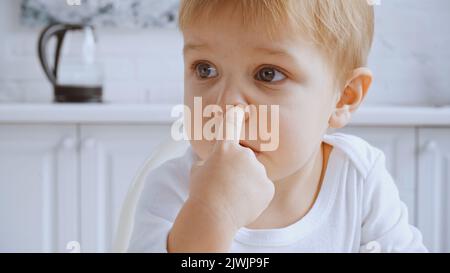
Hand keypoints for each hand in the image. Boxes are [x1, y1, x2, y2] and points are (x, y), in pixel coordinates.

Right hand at [188, 107, 274, 229]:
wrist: (213, 217)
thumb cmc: (201, 194)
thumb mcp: (197, 171)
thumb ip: (208, 161)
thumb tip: (210, 161)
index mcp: (224, 148)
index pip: (231, 123)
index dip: (236, 115)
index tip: (240, 110)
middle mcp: (244, 154)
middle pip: (244, 158)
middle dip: (237, 169)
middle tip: (226, 185)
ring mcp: (258, 170)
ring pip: (254, 174)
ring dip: (246, 182)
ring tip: (233, 197)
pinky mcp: (268, 186)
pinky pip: (262, 188)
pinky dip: (255, 195)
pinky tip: (243, 203)